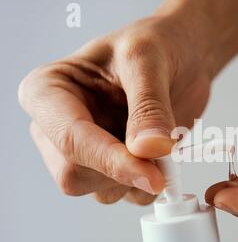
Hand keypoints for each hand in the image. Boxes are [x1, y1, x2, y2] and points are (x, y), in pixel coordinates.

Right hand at [19, 4, 212, 203]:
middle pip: (75, 174)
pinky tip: (162, 157)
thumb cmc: (158, 46)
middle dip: (124, 171)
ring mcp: (84, 151)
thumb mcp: (149, 60)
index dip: (110, 160)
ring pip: (100, 191)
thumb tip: (147, 150)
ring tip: (162, 143)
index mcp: (49, 92)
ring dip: (139, 178)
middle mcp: (58, 126)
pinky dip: (148, 184)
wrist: (184, 60)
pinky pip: (124, 195)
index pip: (70, 138)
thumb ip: (148, 106)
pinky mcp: (109, 168)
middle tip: (165, 152)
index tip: (152, 173)